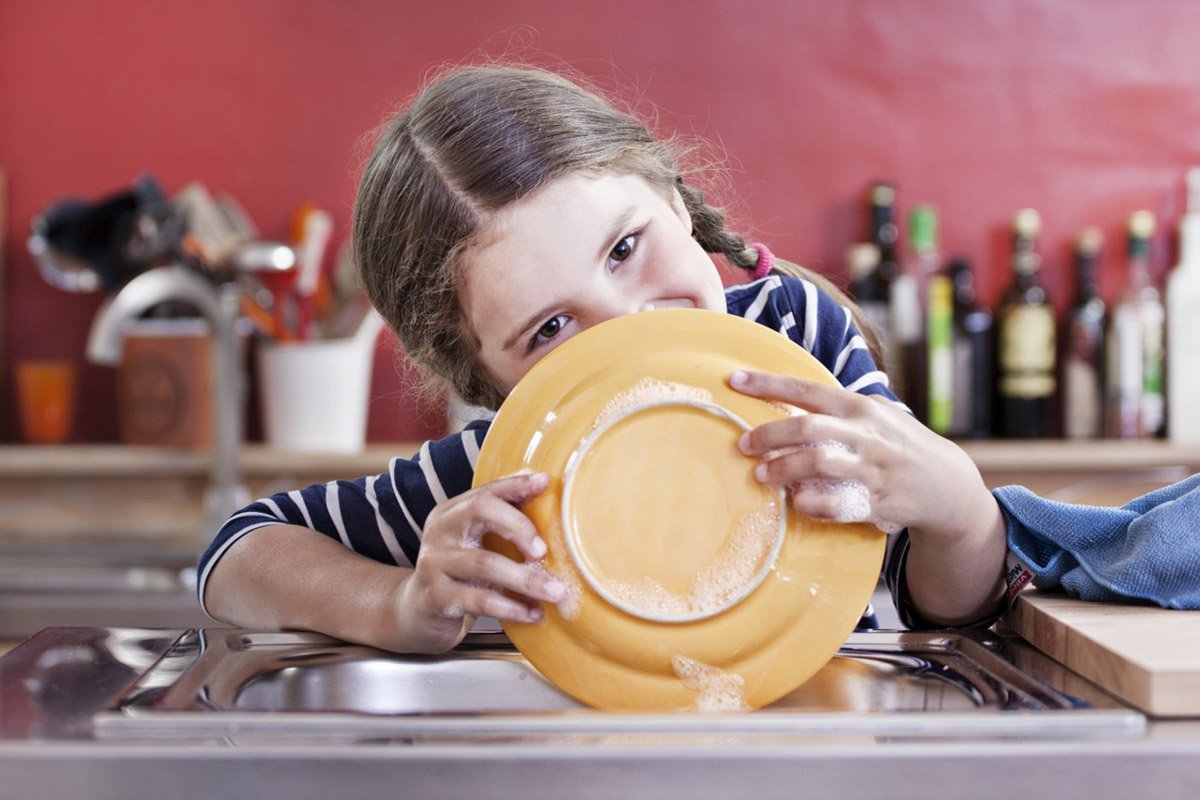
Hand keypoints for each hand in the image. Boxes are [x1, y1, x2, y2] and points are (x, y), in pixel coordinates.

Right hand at [396, 471, 567, 651]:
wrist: (417, 612)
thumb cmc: (458, 573)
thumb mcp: (474, 543)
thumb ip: (500, 521)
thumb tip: (540, 489)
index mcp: (451, 512)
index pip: (486, 490)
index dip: (516, 485)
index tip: (544, 484)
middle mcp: (440, 532)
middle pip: (480, 510)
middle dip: (519, 526)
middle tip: (544, 551)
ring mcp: (434, 564)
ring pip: (485, 563)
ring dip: (526, 579)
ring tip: (555, 592)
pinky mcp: (436, 598)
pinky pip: (480, 601)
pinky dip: (512, 608)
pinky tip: (532, 613)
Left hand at [728, 370, 984, 541]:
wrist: (945, 484)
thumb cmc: (897, 444)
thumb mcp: (874, 415)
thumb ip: (836, 408)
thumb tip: (784, 400)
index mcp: (859, 407)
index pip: (806, 390)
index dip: (767, 384)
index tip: (734, 381)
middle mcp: (865, 434)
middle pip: (807, 427)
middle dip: (768, 435)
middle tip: (744, 445)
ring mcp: (871, 468)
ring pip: (818, 463)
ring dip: (783, 469)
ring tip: (762, 475)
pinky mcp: (875, 501)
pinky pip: (834, 503)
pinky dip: (809, 503)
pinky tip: (795, 501)